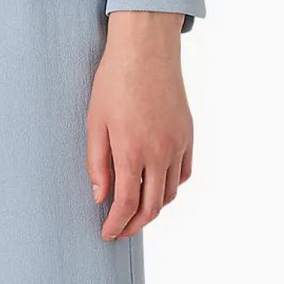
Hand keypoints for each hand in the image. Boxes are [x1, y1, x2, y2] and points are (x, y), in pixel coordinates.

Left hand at [87, 11, 194, 240]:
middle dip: (134, 225)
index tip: (107, 233)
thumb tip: (101, 197)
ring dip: (153, 209)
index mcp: (132, 150)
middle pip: (152, 206)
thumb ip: (97, 164)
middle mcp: (160, 152)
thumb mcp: (95, 123)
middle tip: (119, 231)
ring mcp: (178, 144)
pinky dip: (170, 188)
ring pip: (170, 193)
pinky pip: (183, 174)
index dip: (116, 224)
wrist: (146, 50)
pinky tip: (156, 187)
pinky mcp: (188, 135)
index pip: (126, 204)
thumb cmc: (114, 82)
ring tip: (136, 212)